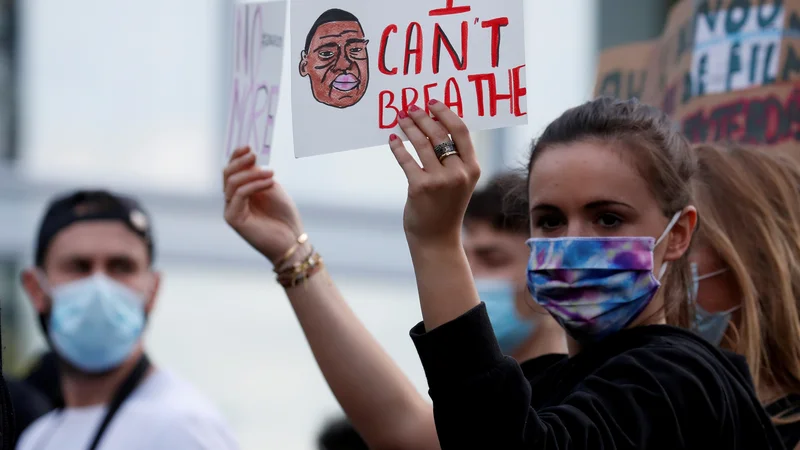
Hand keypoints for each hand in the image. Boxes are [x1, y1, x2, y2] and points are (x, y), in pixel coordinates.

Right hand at [223, 147, 304, 263]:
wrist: (291, 240)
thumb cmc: (284, 215)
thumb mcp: (272, 188)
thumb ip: (259, 174)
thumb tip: (250, 157)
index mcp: (241, 191)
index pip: (232, 170)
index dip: (237, 156)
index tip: (248, 146)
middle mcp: (232, 200)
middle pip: (227, 174)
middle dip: (240, 161)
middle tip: (254, 154)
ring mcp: (231, 209)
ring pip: (232, 183)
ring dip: (251, 173)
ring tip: (271, 173)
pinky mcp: (233, 218)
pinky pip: (239, 195)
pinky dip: (254, 185)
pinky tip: (269, 182)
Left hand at [388, 100, 480, 246]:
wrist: (437, 239)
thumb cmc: (446, 207)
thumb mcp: (459, 182)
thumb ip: (454, 159)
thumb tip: (434, 126)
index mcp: (473, 168)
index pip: (460, 131)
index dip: (445, 113)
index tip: (433, 103)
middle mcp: (458, 173)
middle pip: (439, 134)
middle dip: (423, 117)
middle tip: (411, 108)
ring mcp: (439, 181)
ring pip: (421, 144)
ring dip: (409, 127)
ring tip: (401, 119)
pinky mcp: (419, 187)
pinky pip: (406, 160)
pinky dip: (397, 147)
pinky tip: (392, 139)